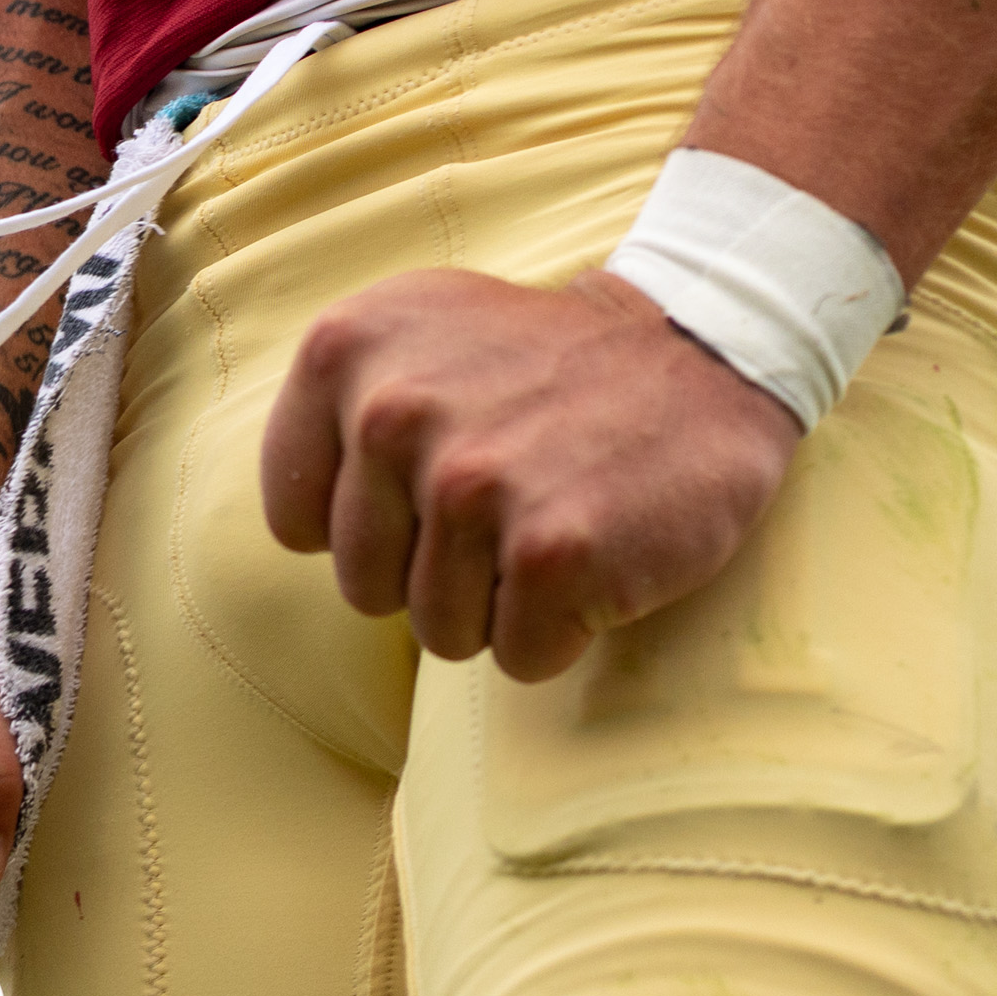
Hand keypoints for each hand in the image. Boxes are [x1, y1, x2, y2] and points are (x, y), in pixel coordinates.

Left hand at [257, 268, 799, 680]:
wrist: (699, 345)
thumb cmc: (546, 365)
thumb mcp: (413, 339)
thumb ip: (337, 410)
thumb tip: (300, 527)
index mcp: (344, 351)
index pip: (297, 520)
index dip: (374, 524)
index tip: (434, 481)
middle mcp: (392, 412)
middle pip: (365, 590)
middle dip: (438, 570)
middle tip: (511, 500)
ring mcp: (473, 483)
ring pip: (439, 632)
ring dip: (502, 600)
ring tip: (553, 517)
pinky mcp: (554, 549)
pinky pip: (518, 657)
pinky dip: (562, 628)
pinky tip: (597, 551)